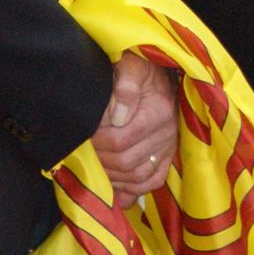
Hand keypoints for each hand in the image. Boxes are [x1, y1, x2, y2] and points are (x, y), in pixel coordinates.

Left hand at [90, 52, 176, 206]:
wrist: (158, 70)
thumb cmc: (140, 66)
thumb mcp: (132, 65)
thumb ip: (125, 85)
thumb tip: (118, 116)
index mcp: (160, 111)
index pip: (120, 140)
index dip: (97, 142)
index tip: (84, 135)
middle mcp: (168, 133)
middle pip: (127, 162)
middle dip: (101, 160)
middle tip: (85, 152)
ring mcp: (169, 147)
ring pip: (138, 176)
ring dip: (114, 177)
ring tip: (96, 167)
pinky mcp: (168, 155)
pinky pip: (153, 181)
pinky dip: (134, 189)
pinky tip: (117, 187)